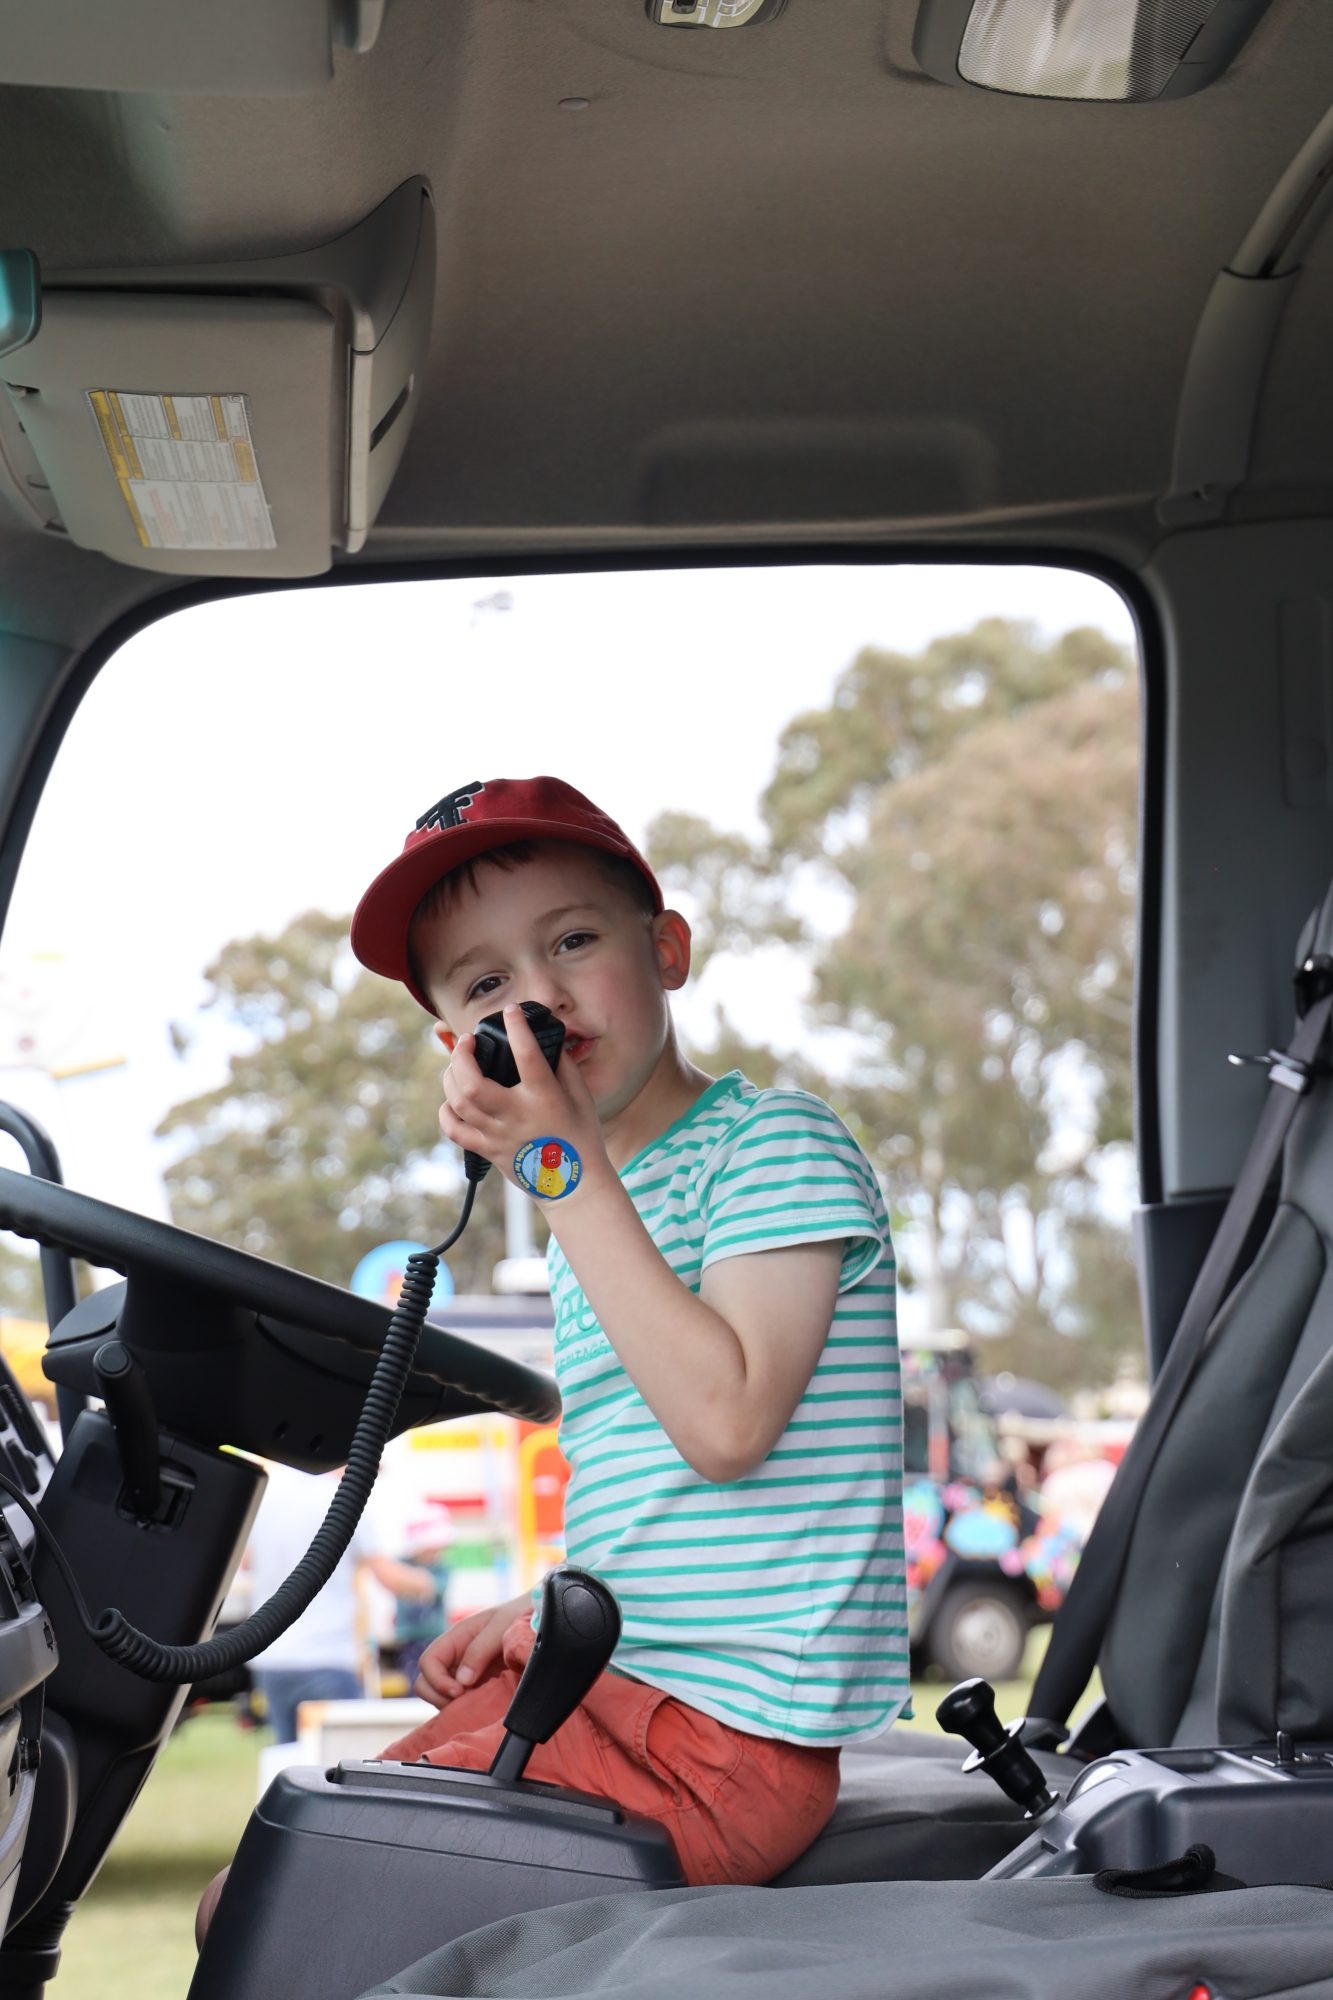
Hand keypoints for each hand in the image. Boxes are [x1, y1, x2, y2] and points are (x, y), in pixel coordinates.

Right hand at [413, 1592, 531, 1708]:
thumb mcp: (499, 1628)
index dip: (436, 1680)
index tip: (459, 1691)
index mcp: (455, 1638)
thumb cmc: (518, 1616)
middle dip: (439, 1696)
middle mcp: (454, 1658)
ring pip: (439, 1696)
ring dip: (451, 1705)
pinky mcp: (476, 1687)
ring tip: (476, 1703)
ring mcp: (463, 1673)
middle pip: (425, 1683)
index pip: (428, 1662)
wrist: (539, 1620)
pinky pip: (459, 1703)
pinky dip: (464, 1709)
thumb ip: (479, 1650)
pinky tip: (482, 1707)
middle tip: (465, 1700)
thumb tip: (462, 1681)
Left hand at [438, 1005, 608, 1191]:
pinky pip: (454, 1130)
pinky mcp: (488, 1150)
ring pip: (458, 1103)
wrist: (573, 1185)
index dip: (516, 1027)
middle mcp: (516, 1116)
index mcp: (544, 1099)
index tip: (511, 1012)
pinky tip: (453, 1100)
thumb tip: (546, 1042)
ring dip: (451, 1077)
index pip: (526, 1054)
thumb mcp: (582, 1098)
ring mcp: (498, 1135)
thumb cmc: (580, 1138)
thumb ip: (564, 1067)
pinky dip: (447, 1112)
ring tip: (459, 1064)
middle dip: (462, 1055)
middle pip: (472, 1083)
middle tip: (468, 1040)